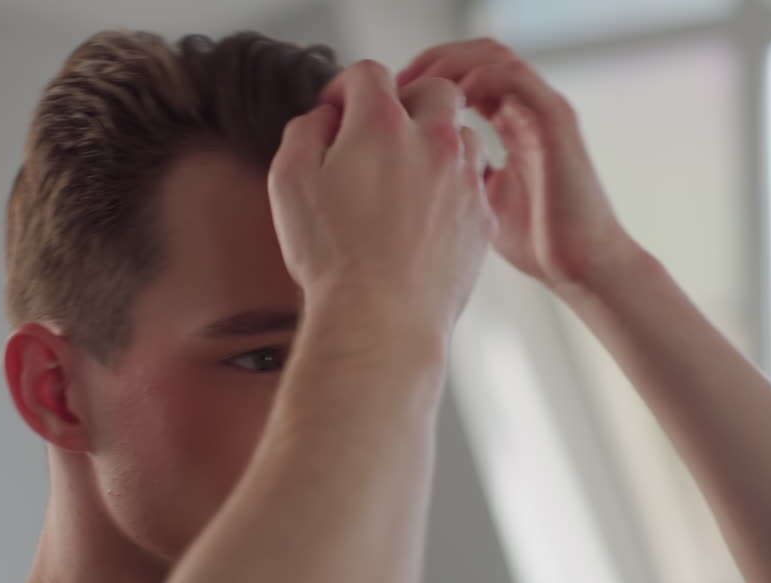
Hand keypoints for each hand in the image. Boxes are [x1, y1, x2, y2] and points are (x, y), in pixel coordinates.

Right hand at [267, 60, 496, 336]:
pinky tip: (427, 212)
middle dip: (407, 101)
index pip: (369, 74)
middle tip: (383, 132)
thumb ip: (305, 131)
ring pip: (463, 134)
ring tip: (409, 173)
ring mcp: (464, 180)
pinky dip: (454, 186)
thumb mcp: (289, 182)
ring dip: (438, 141)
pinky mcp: (481, 218)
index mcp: (381, 125)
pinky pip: (474, 184)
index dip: (346, 88)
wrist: (381, 321)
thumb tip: (326, 118)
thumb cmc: (331, 258)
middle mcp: (432, 142)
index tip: (336, 113)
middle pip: (434, 90)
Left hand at [396, 38, 644, 294]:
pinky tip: (451, 101)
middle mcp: (529, 109)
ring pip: (493, 56)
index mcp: (513, 124)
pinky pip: (514, 78)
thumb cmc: (538, 244)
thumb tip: (413, 172)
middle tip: (397, 85)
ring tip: (418, 86)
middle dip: (431, 62)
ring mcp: (544, 111)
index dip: (426, 77)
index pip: (467, 74)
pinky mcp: (557, 121)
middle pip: (476, 54)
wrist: (581, 268)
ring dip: (449, 64)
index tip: (389, 100)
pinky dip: (479, 79)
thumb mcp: (479, 204)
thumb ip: (456, 177)